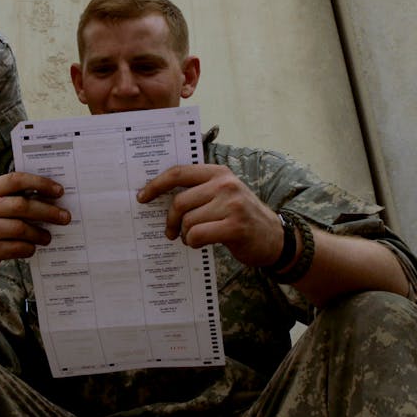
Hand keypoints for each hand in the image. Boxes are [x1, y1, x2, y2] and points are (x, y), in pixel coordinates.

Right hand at [0, 172, 67, 295]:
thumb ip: (13, 201)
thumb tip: (51, 198)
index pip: (14, 180)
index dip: (39, 183)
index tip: (59, 191)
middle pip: (19, 205)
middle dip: (46, 211)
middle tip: (65, 217)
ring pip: (18, 228)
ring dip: (38, 233)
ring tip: (48, 237)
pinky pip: (13, 248)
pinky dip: (27, 248)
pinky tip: (32, 249)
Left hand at [137, 164, 279, 266]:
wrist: (274, 237)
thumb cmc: (242, 217)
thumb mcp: (224, 194)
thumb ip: (199, 190)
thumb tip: (160, 196)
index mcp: (218, 173)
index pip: (178, 173)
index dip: (156, 185)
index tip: (142, 197)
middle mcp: (225, 184)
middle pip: (179, 201)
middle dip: (170, 220)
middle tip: (170, 232)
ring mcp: (231, 205)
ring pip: (188, 221)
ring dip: (185, 235)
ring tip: (193, 238)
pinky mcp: (235, 226)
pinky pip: (197, 235)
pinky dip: (193, 243)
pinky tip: (200, 243)